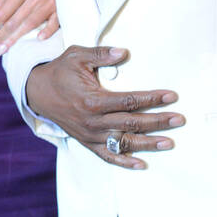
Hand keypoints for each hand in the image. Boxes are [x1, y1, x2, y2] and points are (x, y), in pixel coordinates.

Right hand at [25, 46, 182, 168]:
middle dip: (158, 122)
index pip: (129, 101)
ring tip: (169, 142)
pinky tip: (141, 164)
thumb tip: (123, 52)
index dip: (152, 99)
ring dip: (148, 144)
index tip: (171, 96)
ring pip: (124, 142)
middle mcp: (93, 121)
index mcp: (93, 100)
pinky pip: (107, 156)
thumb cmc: (60, 71)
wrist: (37, 92)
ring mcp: (90, 135)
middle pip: (132, 123)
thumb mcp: (77, 56)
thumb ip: (101, 54)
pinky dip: (124, 162)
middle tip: (179, 119)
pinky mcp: (87, 142)